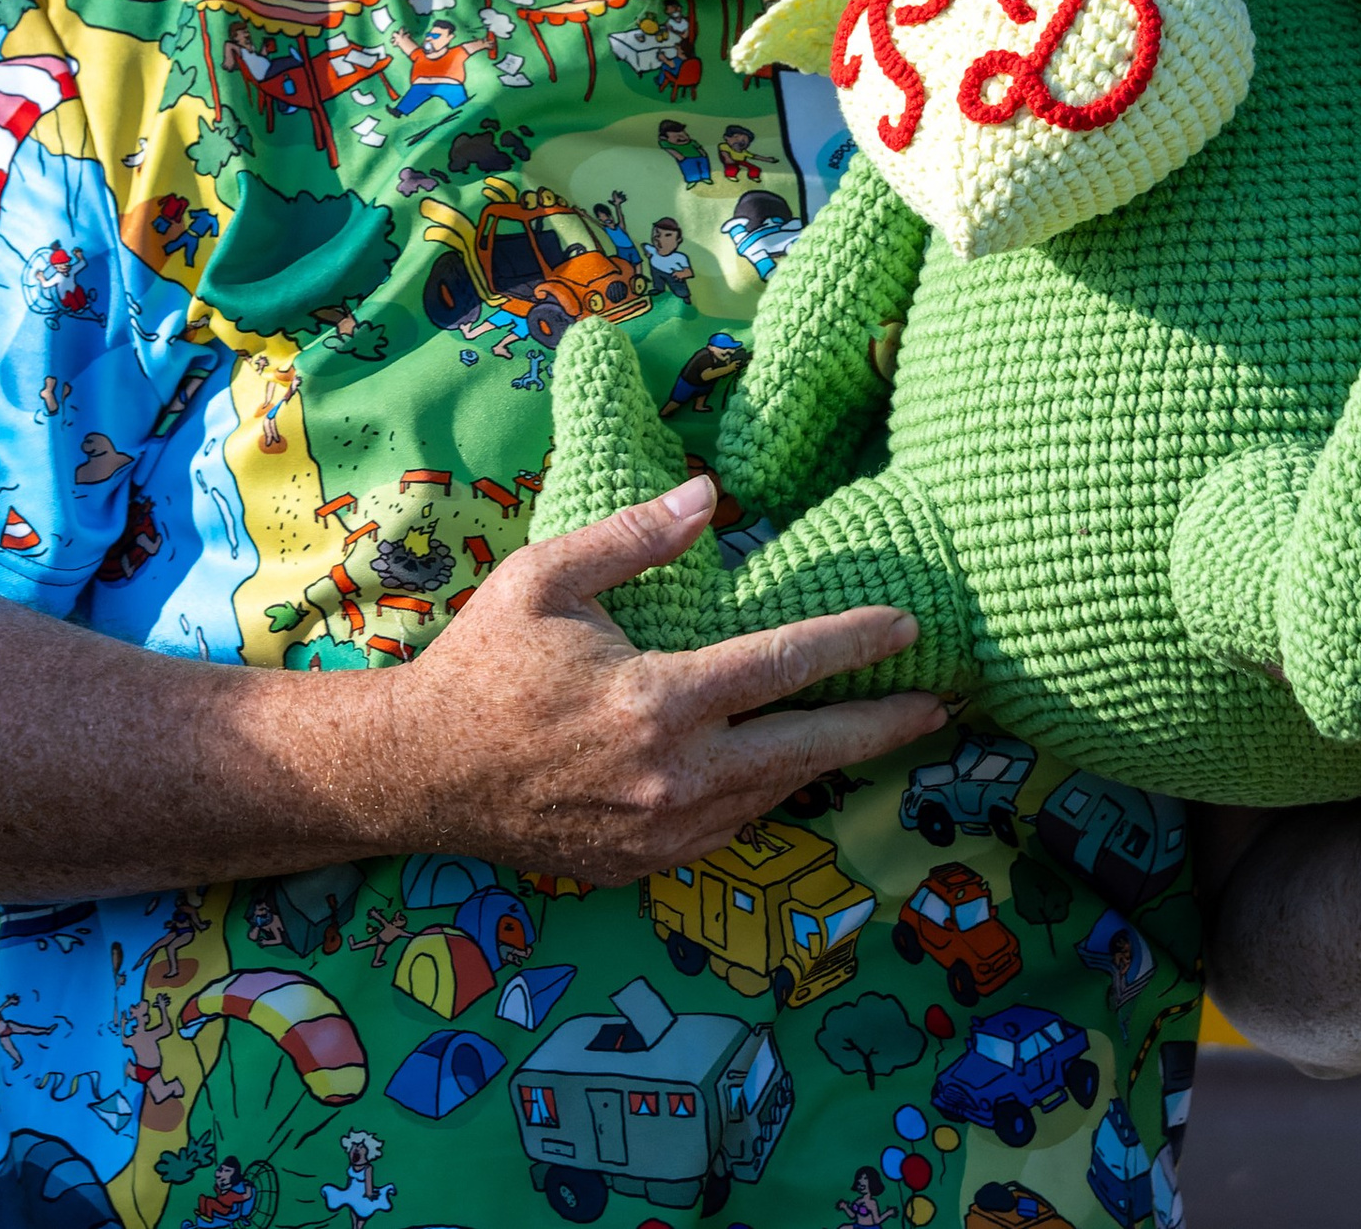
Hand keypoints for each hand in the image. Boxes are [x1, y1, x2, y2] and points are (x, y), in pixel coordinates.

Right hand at [375, 474, 944, 887]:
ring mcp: (664, 830)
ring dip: (829, 763)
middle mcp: (675, 775)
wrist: (422, 772)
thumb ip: (634, 536)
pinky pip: (731, 827)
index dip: (853, 642)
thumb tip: (710, 497)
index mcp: (657, 699)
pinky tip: (786, 769)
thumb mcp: (547, 577)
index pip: (783, 665)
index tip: (907, 626)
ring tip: (878, 732)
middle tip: (938, 706)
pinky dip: (767, 794)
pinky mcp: (646, 863)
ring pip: (775, 795)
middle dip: (882, 726)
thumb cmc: (484, 663)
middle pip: (809, 750)